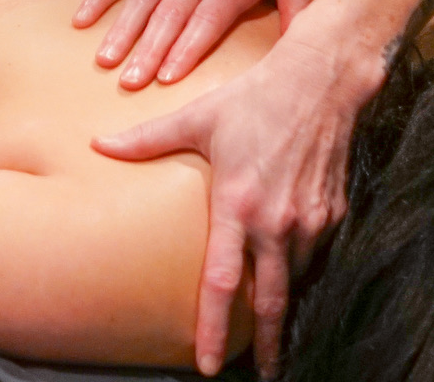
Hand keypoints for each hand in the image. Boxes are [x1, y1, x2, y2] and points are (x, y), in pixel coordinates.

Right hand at [72, 0, 312, 88]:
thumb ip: (298, 7)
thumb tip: (302, 51)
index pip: (208, 18)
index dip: (187, 47)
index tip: (167, 76)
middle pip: (170, 15)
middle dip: (149, 50)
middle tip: (131, 82)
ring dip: (122, 30)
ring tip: (106, 60)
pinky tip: (81, 20)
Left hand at [91, 29, 377, 375]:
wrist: (320, 80)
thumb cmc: (254, 98)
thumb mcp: (196, 118)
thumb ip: (146, 139)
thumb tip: (98, 144)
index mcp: (238, 205)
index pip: (222, 282)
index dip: (211, 327)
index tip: (206, 363)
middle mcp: (277, 221)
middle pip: (269, 300)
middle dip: (264, 342)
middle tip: (261, 371)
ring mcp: (310, 221)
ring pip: (295, 277)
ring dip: (282, 301)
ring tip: (270, 326)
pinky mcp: (334, 213)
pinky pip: (315, 252)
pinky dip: (302, 266)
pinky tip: (292, 271)